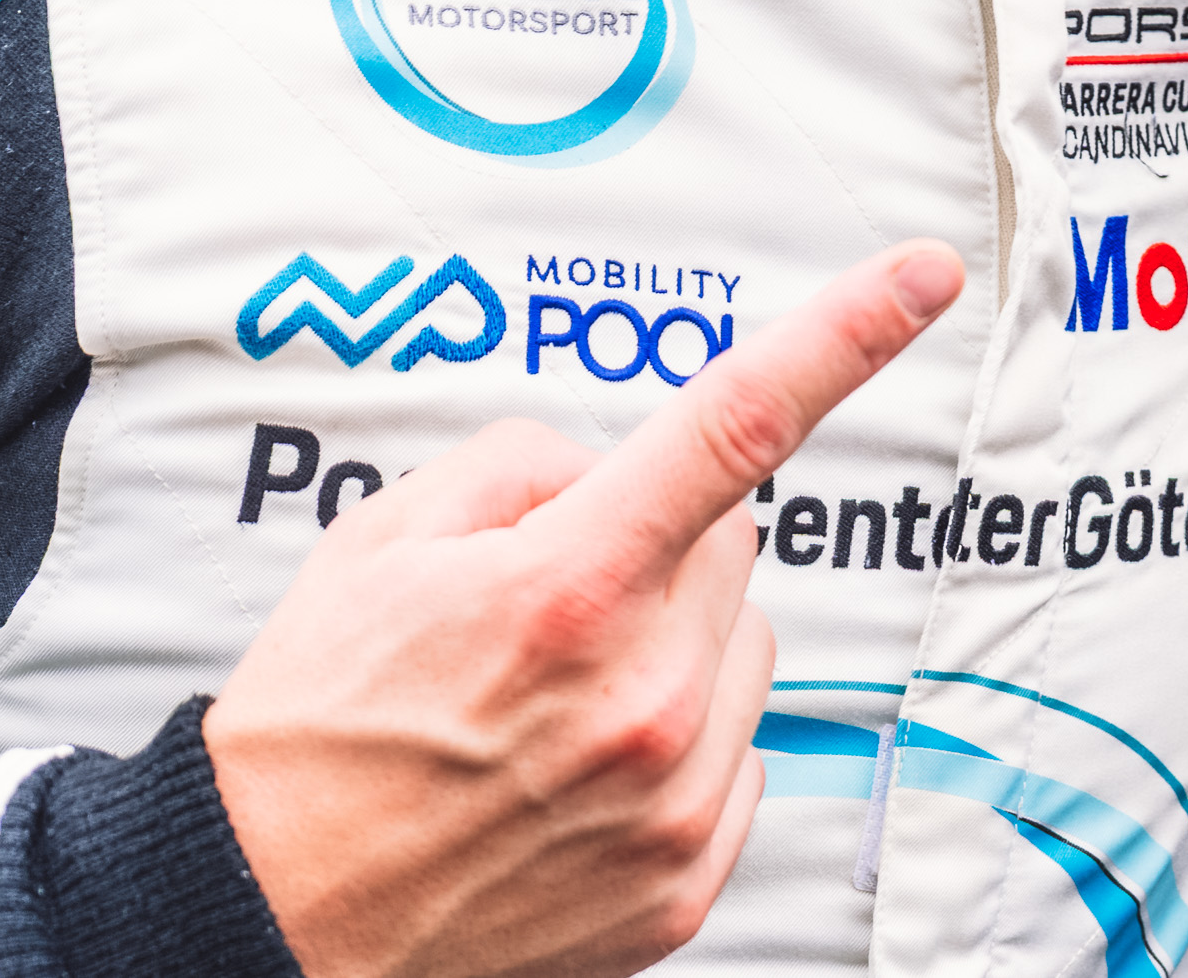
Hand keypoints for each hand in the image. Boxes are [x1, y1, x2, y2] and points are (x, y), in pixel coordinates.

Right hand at [208, 240, 967, 977]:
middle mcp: (643, 694)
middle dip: (656, 546)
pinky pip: (737, 756)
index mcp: (570, 589)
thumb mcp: (380, 546)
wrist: (264, 924)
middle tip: (541, 606)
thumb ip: (522, 469)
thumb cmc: (314, 738)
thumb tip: (609, 468)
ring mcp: (674, 797)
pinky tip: (571, 774)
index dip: (846, 334)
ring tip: (543, 704)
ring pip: (741, 648)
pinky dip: (674, 746)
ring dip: (671, 648)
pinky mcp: (684, 881)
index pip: (738, 423)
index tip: (923, 275)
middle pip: (731, 545)